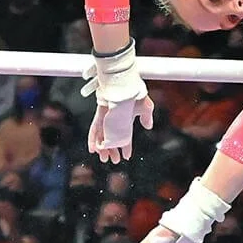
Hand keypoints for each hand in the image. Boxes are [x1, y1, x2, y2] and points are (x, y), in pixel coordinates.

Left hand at [82, 43, 153, 163]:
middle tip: (113, 160)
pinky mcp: (99, 114)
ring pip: (103, 136)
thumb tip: (148, 127)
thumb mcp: (145, 106)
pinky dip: (93, 139)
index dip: (126, 147)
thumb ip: (146, 116)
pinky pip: (95, 129)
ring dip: (103, 148)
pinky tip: (93, 148)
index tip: (126, 157)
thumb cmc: (134, 91)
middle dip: (113, 151)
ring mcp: (107, 117)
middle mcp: (116, 119)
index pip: (126, 136)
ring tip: (104, 158)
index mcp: (127, 118)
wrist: (123, 81)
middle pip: (113, 139)